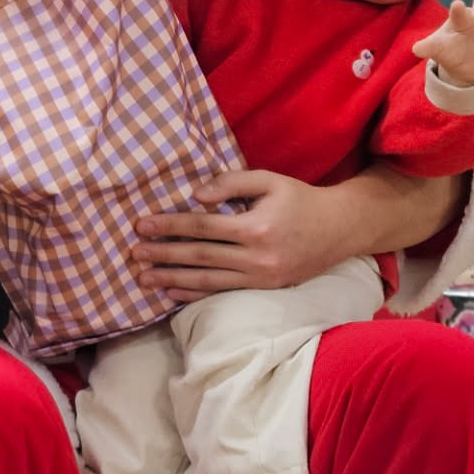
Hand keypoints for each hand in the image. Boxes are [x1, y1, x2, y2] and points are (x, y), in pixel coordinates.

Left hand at [129, 169, 348, 300]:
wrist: (340, 229)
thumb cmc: (300, 200)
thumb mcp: (269, 180)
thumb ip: (231, 182)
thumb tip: (195, 195)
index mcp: (256, 227)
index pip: (203, 227)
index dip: (170, 226)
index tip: (142, 224)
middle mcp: (257, 257)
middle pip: (200, 257)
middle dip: (163, 255)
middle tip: (133, 254)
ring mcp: (261, 278)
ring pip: (208, 281)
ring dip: (172, 279)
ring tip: (143, 278)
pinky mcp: (265, 289)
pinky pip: (223, 293)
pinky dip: (195, 294)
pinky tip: (172, 292)